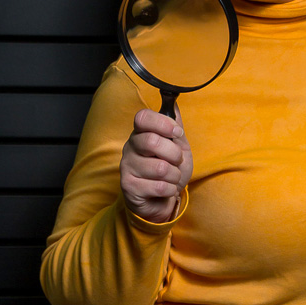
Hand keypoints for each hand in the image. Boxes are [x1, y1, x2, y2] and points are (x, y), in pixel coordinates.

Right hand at [120, 107, 192, 223]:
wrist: (162, 200)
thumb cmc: (169, 172)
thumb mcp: (178, 147)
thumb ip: (175, 128)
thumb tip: (173, 104)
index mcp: (141, 133)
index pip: (142, 117)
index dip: (163, 123)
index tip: (177, 132)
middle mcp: (130, 147)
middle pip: (152, 141)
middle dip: (174, 154)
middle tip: (177, 161)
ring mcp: (127, 167)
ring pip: (160, 167)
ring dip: (174, 175)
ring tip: (171, 178)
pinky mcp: (129, 187)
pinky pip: (159, 186)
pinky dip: (170, 190)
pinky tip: (165, 190)